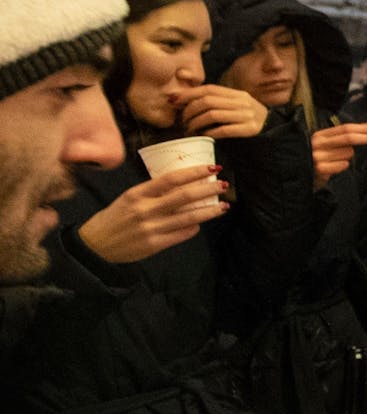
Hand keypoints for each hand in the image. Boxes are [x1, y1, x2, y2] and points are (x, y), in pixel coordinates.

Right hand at [77, 164, 228, 262]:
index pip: (171, 179)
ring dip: (209, 211)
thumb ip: (152, 192)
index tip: (211, 168)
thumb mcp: (128, 198)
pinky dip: (194, 228)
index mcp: (138, 194)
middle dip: (208, 189)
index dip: (194, 172)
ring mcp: (152, 228)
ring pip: (189, 217)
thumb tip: (182, 185)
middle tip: (223, 184)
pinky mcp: (155, 244)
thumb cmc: (114, 218)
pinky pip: (182, 234)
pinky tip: (201, 223)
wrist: (95, 245)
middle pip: (184, 196)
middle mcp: (145, 209)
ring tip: (224, 206)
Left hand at [173, 85, 269, 139]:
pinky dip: (209, 133)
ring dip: (197, 123)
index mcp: (237, 94)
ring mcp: (247, 115)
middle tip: (183, 121)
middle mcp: (243, 102)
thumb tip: (186, 100)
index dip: (189, 93)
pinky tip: (204, 136)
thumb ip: (218, 102)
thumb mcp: (236, 106)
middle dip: (190, 111)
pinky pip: (223, 130)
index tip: (174, 101)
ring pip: (213, 114)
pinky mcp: (250, 130)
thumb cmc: (248, 121)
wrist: (273, 132)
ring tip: (191, 130)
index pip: (209, 89)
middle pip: (208, 101)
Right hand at [311, 122, 366, 189]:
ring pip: (348, 153)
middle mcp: (318, 143)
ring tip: (335, 162)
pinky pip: (343, 165)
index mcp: (320, 135)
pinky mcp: (320, 169)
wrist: (299, 176)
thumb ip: (345, 137)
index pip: (346, 128)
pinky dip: (342, 166)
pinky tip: (332, 169)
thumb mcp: (327, 146)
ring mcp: (318, 156)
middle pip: (349, 137)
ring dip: (348, 157)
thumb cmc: (319, 160)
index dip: (363, 128)